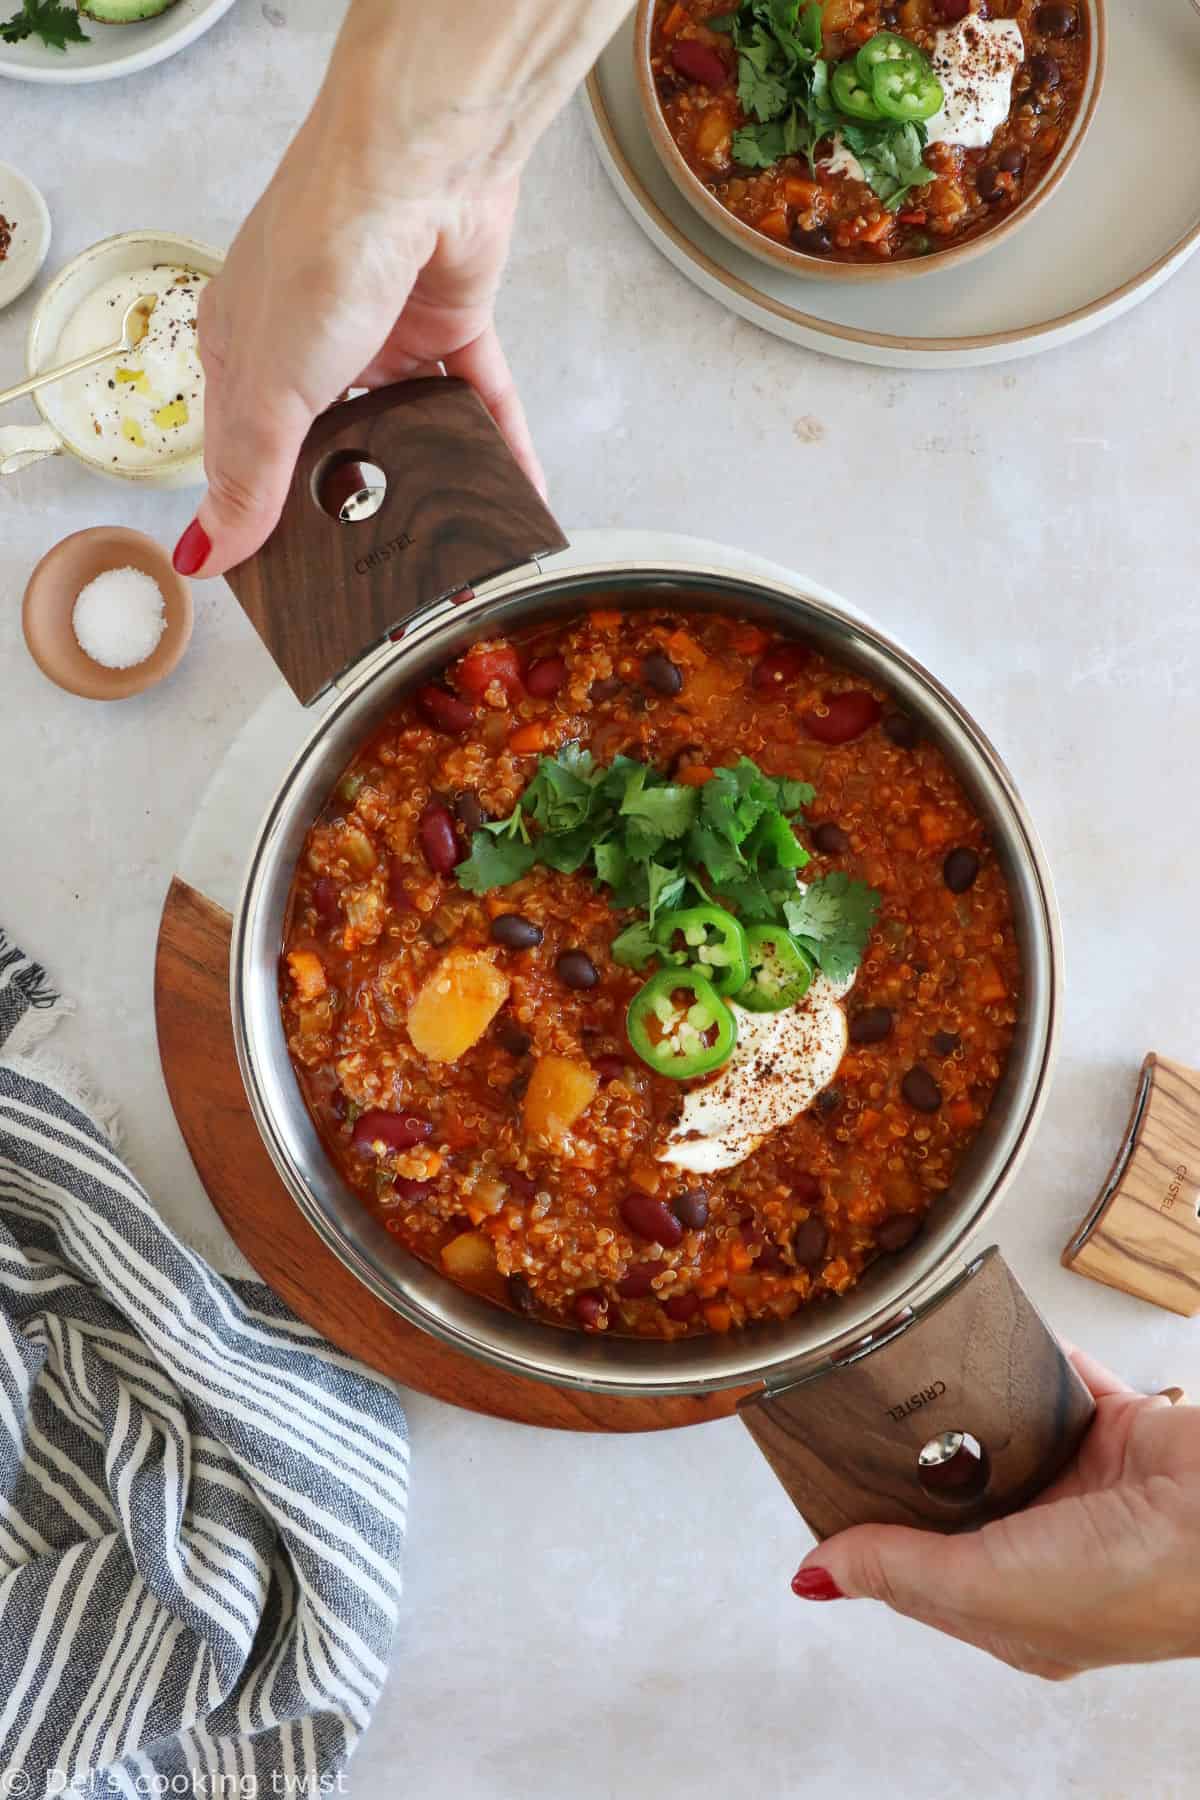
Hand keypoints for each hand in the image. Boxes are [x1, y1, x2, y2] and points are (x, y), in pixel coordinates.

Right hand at [174, 95, 541, 579]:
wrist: (417, 163)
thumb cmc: (322, 251)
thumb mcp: (270, 386)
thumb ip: (249, 475)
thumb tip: (204, 553)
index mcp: (246, 352)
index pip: (244, 455)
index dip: (256, 516)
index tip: (280, 584)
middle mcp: (312, 344)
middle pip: (329, 445)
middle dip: (348, 504)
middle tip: (372, 578)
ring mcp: (386, 334)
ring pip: (408, 427)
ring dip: (428, 479)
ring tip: (452, 545)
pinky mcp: (454, 323)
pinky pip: (482, 401)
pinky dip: (503, 446)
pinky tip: (522, 495)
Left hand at [792, 1350, 1199, 1677]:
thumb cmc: (1133, 1580)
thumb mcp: (993, 1589)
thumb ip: (905, 1572)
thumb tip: (819, 1575)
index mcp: (1024, 1612)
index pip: (925, 1572)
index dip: (875, 1533)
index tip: (822, 1485)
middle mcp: (1055, 1552)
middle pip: (962, 1498)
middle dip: (917, 1459)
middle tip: (859, 1412)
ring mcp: (1089, 1487)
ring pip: (1006, 1434)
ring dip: (969, 1402)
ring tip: (913, 1366)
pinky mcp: (1119, 1429)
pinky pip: (1061, 1381)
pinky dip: (1032, 1358)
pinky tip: (994, 1335)